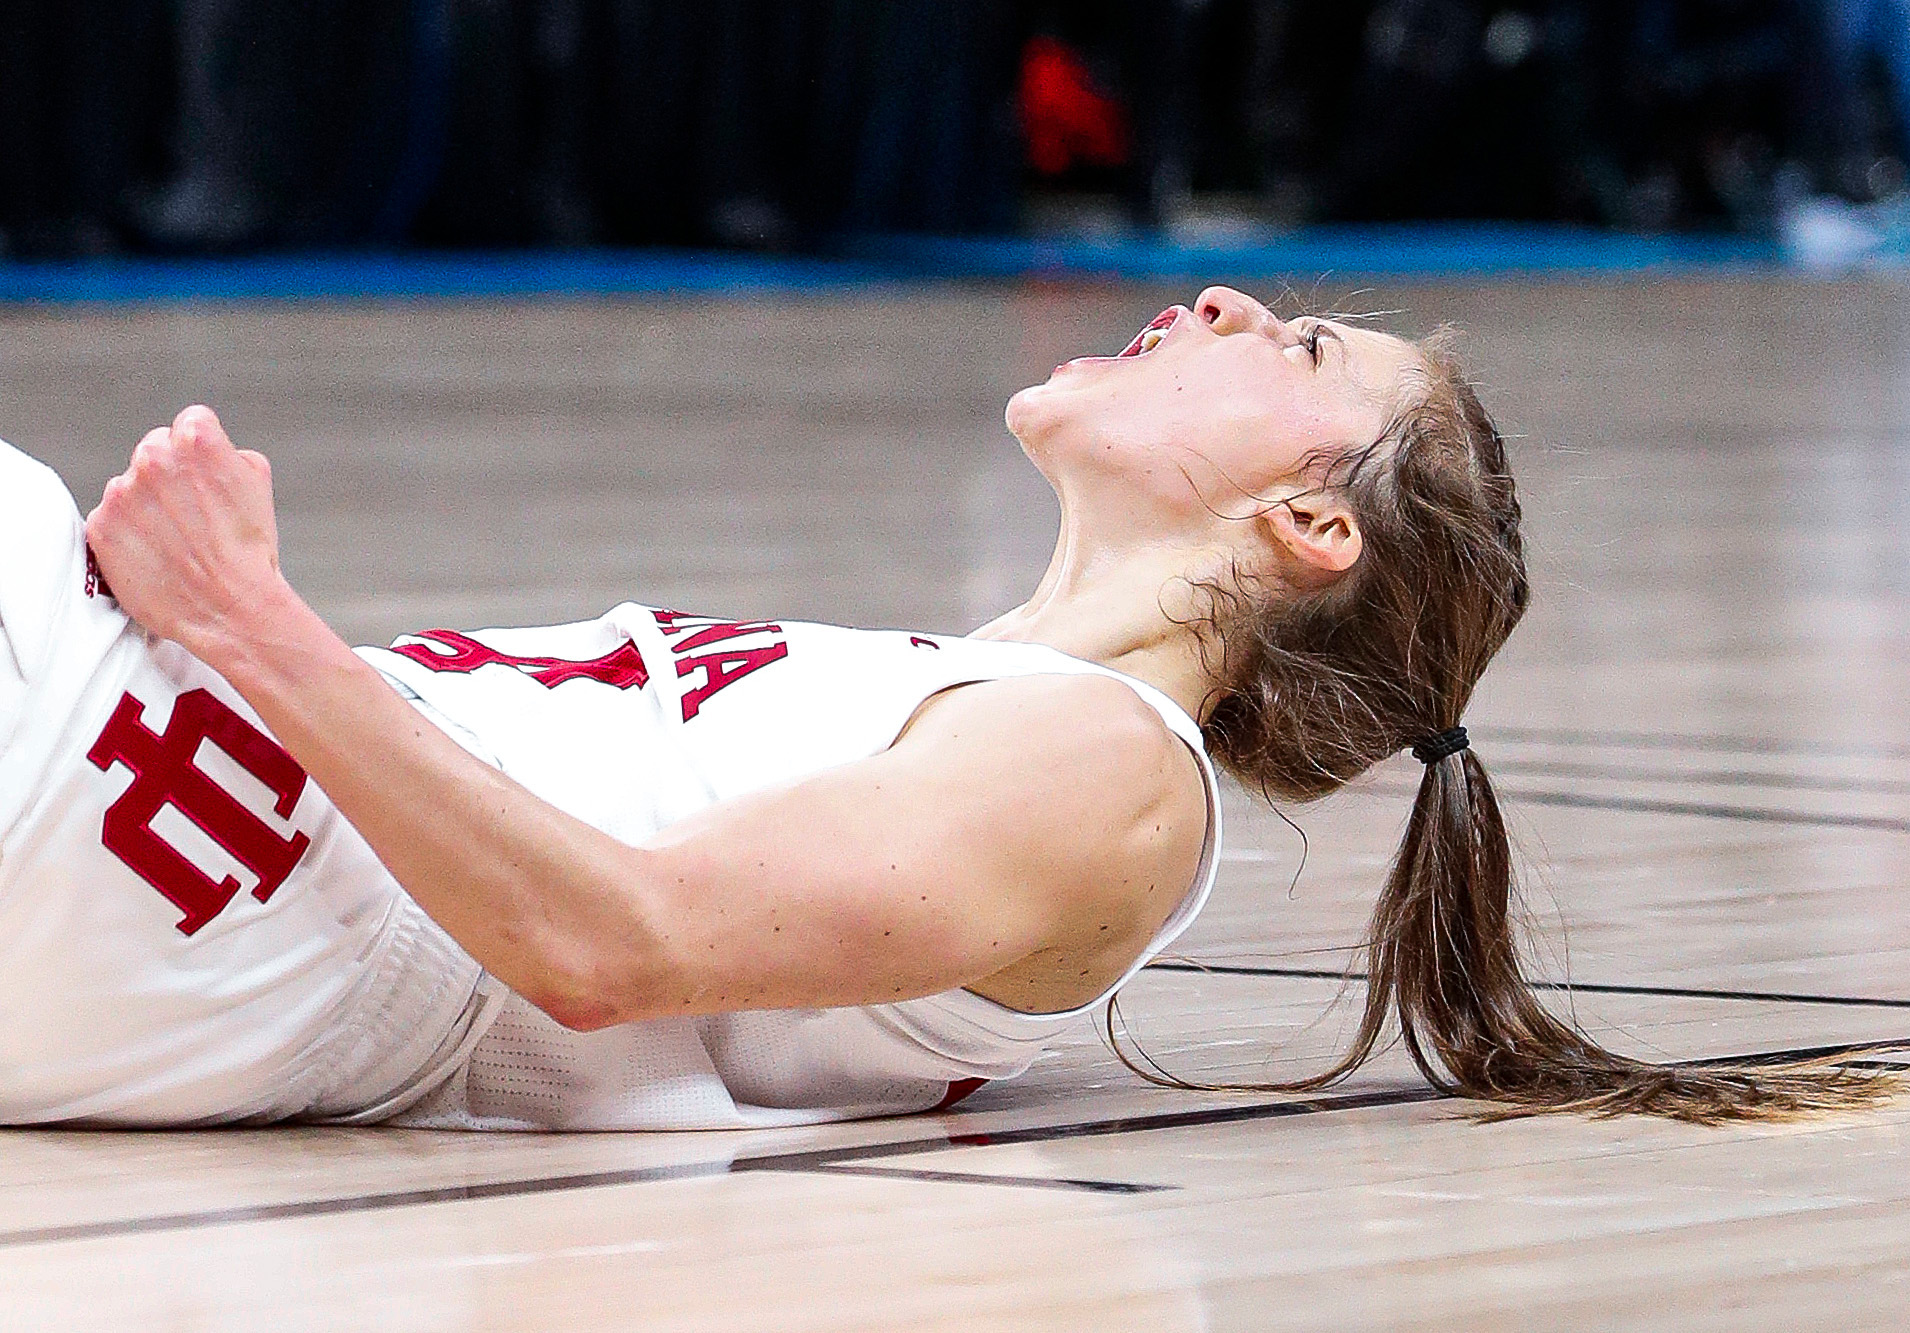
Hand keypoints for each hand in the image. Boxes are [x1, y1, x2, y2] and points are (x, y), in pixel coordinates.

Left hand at [86, 405, 288, 660]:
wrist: (231, 609)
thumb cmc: (249, 551)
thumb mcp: (257, 484)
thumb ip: (228, 453)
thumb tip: (210, 452)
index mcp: (195, 440)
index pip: (189, 423)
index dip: (203, 453)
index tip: (208, 479)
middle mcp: (152, 458)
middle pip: (154, 451)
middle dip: (170, 476)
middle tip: (192, 515)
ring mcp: (121, 493)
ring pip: (129, 486)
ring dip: (146, 506)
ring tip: (176, 541)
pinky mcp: (100, 527)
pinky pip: (109, 519)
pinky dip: (127, 535)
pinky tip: (155, 555)